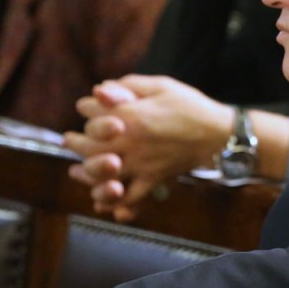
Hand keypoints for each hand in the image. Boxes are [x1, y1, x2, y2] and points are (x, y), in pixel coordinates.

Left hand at [64, 75, 234, 221]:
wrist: (219, 134)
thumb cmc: (191, 106)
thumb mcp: (162, 85)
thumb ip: (129, 85)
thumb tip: (100, 89)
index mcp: (131, 115)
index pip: (93, 112)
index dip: (87, 107)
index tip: (85, 106)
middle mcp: (130, 141)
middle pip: (89, 145)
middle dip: (75, 142)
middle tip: (69, 139)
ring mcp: (140, 163)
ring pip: (102, 173)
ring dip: (86, 174)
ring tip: (76, 171)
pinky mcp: (152, 179)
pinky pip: (129, 197)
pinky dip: (116, 202)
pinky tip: (104, 201)